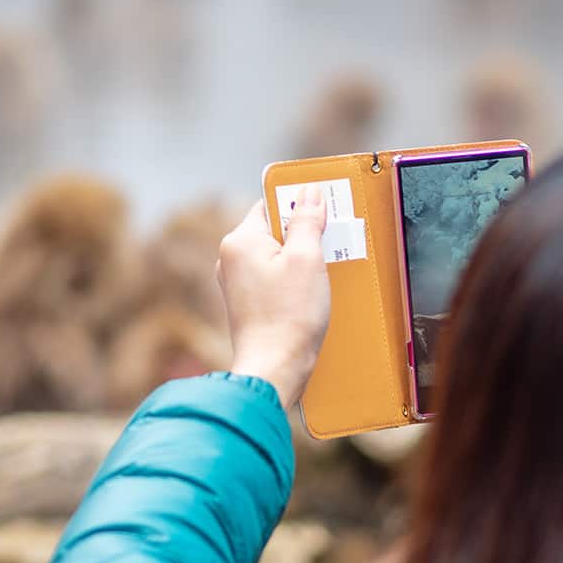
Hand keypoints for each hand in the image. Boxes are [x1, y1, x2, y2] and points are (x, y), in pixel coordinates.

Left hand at [217, 185, 329, 407]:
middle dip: (305, 236)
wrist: (274, 370)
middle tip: (330, 246)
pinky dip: (295, 282)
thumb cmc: (289, 317)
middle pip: (275, 230)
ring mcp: (238, 284)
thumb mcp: (307, 259)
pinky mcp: (249, 305)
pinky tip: (313, 296)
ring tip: (323, 276)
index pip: (272, 204)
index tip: (324, 211)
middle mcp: (232, 259)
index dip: (300, 205)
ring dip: (303, 261)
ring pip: (277, 256)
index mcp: (240, 240)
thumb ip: (307, 220)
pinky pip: (275, 279)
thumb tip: (310, 191)